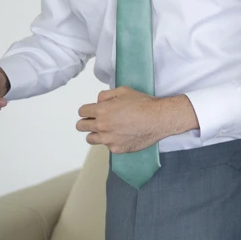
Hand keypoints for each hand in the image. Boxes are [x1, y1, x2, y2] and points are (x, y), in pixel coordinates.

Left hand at [77, 88, 197, 153]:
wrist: (159, 118)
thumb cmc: (144, 104)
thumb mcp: (124, 91)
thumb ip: (106, 95)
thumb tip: (98, 101)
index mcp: (102, 110)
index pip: (82, 112)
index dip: (87, 110)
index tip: (92, 111)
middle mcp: (102, 126)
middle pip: (81, 126)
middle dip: (87, 122)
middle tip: (98, 120)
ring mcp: (108, 139)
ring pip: (90, 138)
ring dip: (96, 133)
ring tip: (108, 130)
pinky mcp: (116, 148)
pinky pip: (107, 145)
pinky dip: (112, 141)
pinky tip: (122, 135)